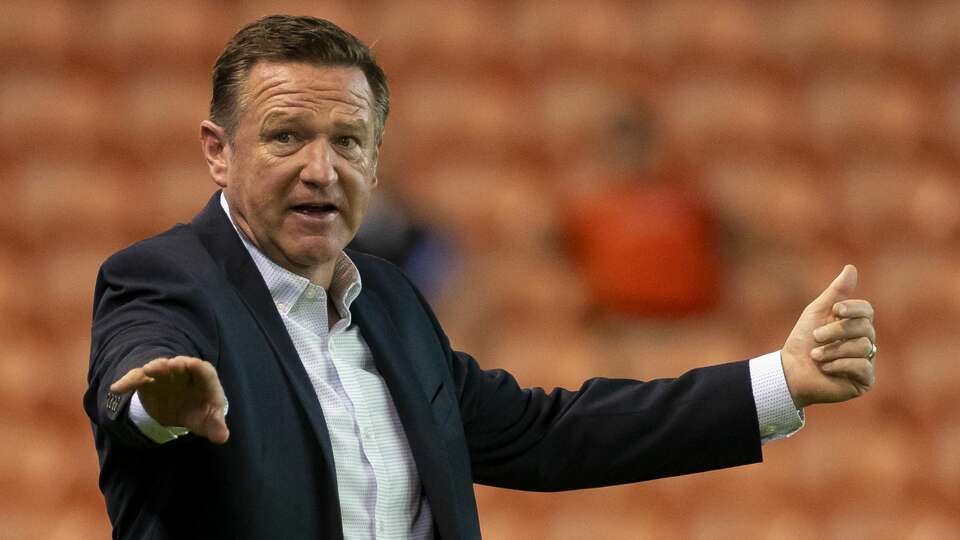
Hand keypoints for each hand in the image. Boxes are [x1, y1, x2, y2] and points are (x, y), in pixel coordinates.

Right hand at [111, 356, 229, 443]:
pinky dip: (128, 382)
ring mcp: (166, 376)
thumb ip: (215, 427)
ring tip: (147, 370)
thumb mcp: (207, 421)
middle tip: (169, 365)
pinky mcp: (148, 382)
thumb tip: (223, 437)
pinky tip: (117, 388)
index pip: (204, 371)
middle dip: (176, 364)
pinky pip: (137, 379)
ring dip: (154, 368)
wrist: (182, 409)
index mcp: (204, 380)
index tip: (193, 364)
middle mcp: (185, 373)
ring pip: (159, 367)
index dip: (199, 367)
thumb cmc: (200, 412)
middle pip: (181, 365)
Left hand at [781, 265, 876, 408]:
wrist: (790, 370)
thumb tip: (851, 267)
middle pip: (864, 328)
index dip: (854, 308)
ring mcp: (866, 361)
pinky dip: (840, 365)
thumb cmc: (802, 341)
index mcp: (855, 324)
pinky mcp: (864, 380)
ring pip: (862, 347)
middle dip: (836, 331)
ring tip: (816, 356)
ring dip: (832, 350)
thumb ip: (836, 292)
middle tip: (816, 337)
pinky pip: (862, 366)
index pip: (867, 310)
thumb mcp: (817, 312)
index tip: (836, 310)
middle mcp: (864, 341)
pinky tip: (826, 368)